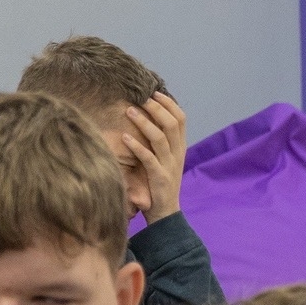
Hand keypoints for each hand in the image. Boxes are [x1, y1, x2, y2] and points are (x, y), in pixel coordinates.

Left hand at [112, 93, 188, 221]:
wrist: (165, 212)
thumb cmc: (157, 183)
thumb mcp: (163, 158)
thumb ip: (160, 140)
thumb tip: (147, 117)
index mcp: (180, 148)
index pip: (181, 119)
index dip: (168, 103)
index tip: (153, 92)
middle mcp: (177, 154)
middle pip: (172, 124)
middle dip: (156, 108)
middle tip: (140, 97)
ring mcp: (169, 166)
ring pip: (160, 138)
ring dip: (144, 122)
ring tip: (129, 111)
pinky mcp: (159, 178)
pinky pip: (149, 158)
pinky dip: (136, 146)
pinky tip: (124, 137)